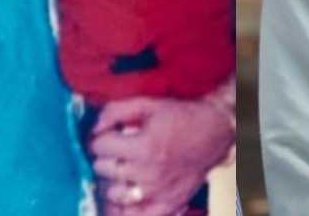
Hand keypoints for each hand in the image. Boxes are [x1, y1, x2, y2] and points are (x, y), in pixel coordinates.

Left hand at [89, 95, 233, 215]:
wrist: (214, 133)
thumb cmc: (180, 116)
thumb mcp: (148, 104)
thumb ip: (115, 111)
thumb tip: (94, 127)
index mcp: (144, 147)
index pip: (99, 147)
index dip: (99, 138)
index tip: (106, 136)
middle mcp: (148, 174)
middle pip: (103, 170)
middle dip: (105, 157)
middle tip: (115, 151)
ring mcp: (157, 194)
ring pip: (113, 194)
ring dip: (112, 180)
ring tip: (121, 170)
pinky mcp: (166, 206)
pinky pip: (134, 215)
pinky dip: (124, 208)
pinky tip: (125, 195)